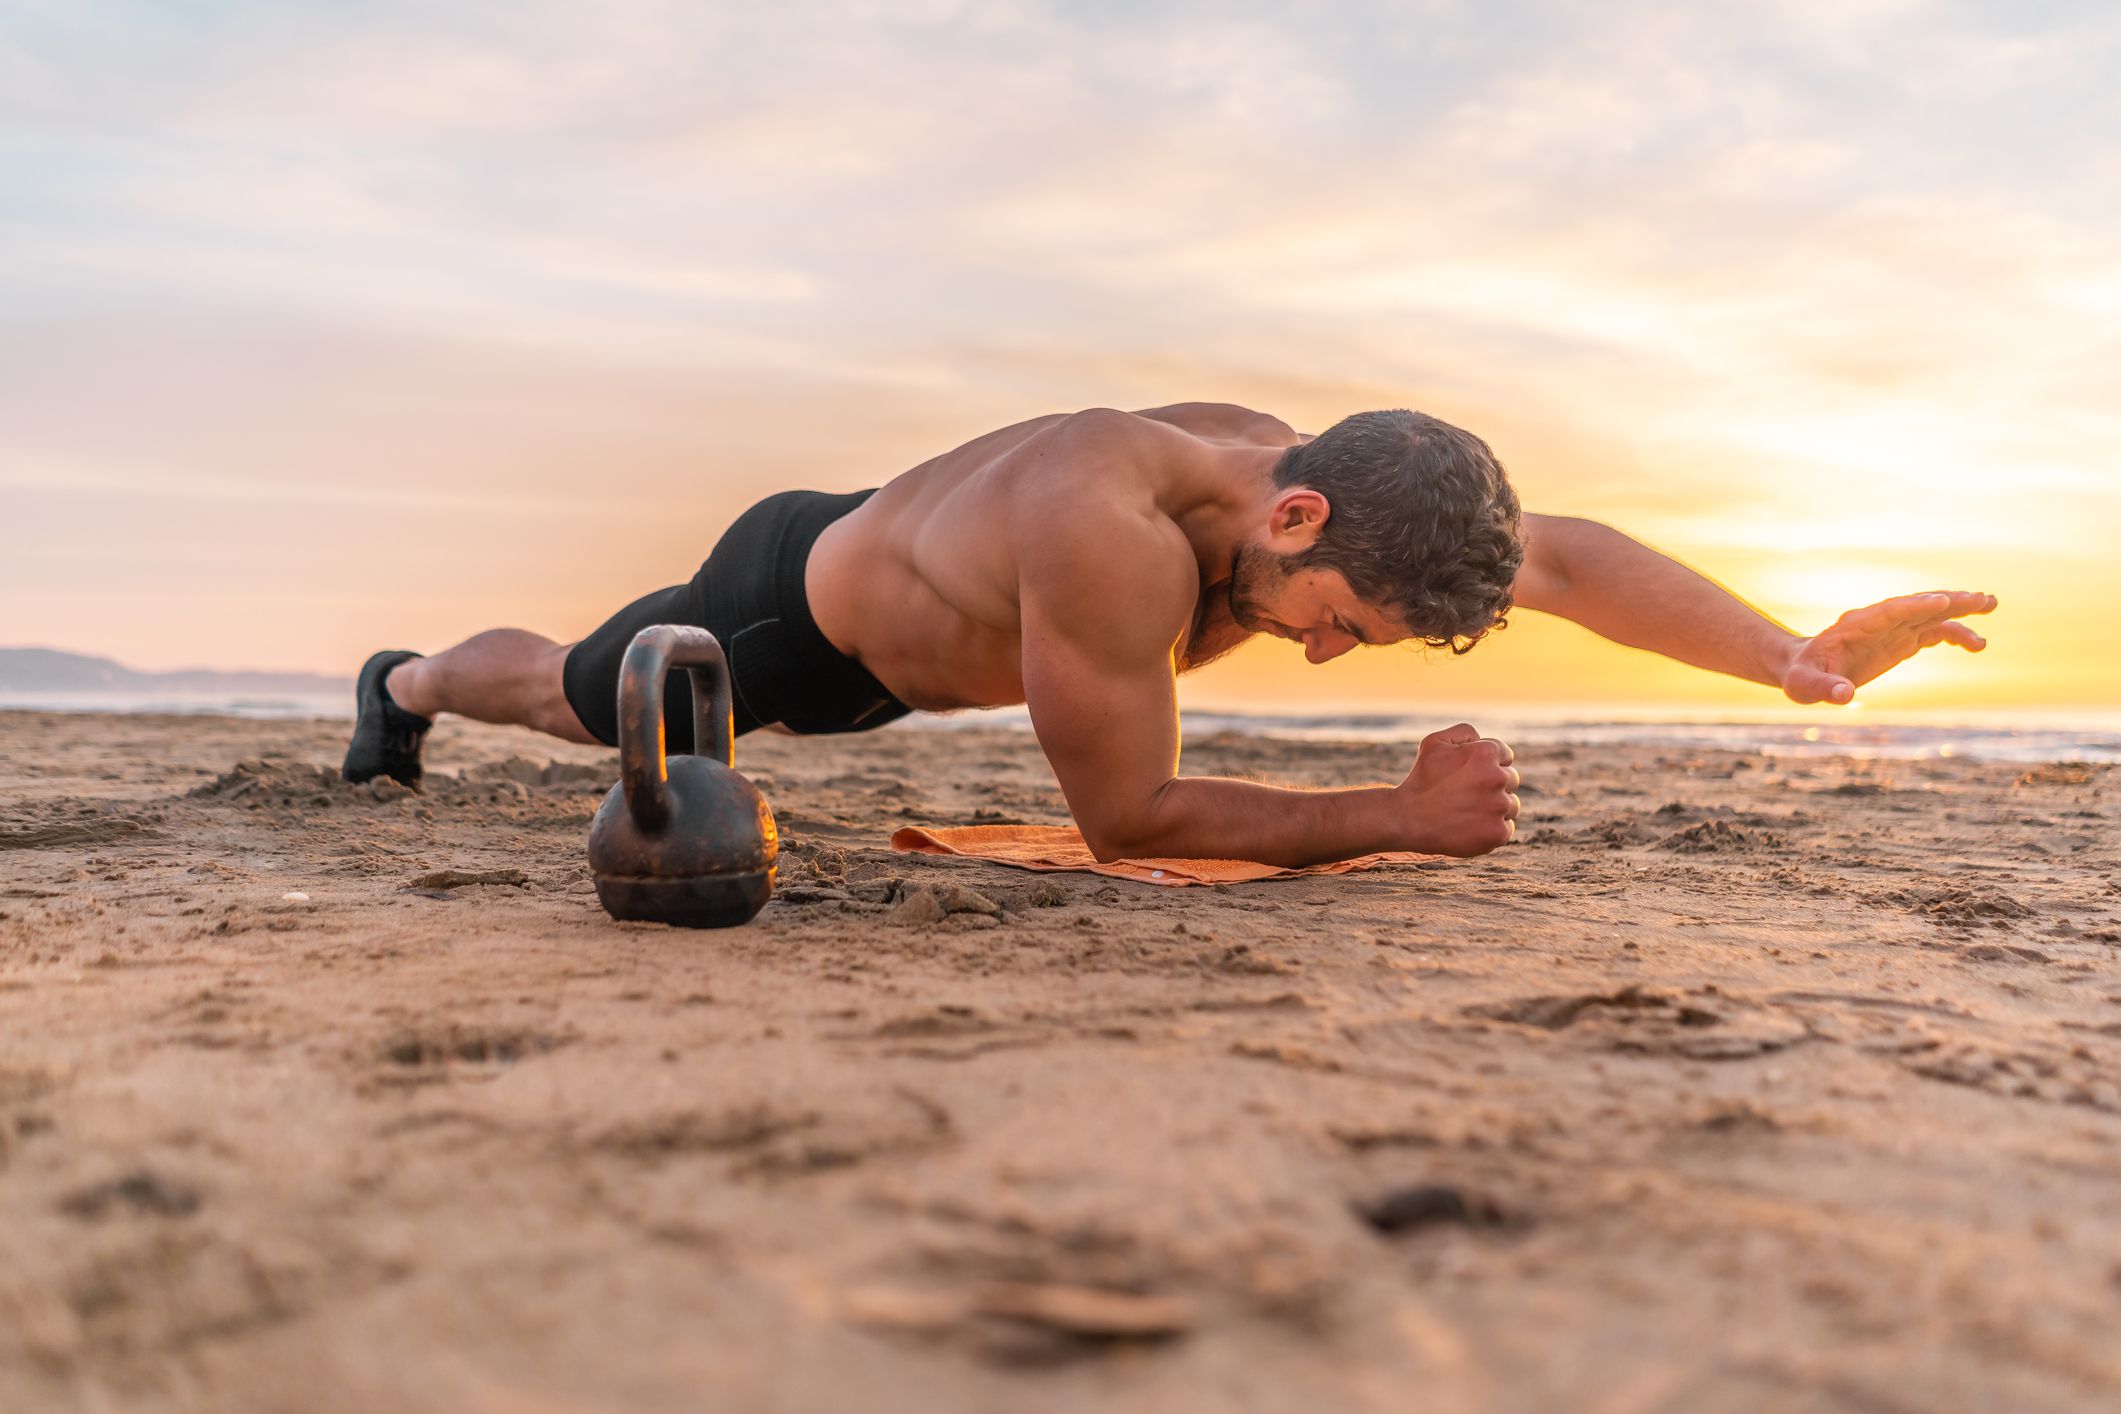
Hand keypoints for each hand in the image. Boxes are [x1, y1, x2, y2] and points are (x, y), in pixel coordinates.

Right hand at [1395, 723, 1520, 855]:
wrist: (1406, 819)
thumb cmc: (1420, 779)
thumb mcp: (1434, 742)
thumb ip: (1464, 732)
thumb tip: (1482, 739)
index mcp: (1485, 753)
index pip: (1505, 755)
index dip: (1487, 765)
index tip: (1470, 776)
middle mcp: (1497, 778)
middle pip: (1511, 779)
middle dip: (1492, 785)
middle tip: (1466, 794)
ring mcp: (1499, 807)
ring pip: (1511, 804)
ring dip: (1495, 807)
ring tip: (1467, 811)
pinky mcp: (1497, 832)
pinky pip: (1506, 828)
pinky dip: (1491, 829)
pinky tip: (1470, 827)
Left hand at [1782, 591, 1996, 704]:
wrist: (1805, 668)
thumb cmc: (1802, 676)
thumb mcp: (1803, 685)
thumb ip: (1821, 688)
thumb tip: (1844, 696)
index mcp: (1855, 626)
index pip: (1889, 612)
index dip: (1914, 606)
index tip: (1941, 601)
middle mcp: (1878, 622)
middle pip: (1918, 606)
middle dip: (1949, 601)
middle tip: (1983, 599)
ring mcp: (1893, 629)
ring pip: (1931, 615)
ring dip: (1961, 610)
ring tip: (1991, 605)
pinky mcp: (1902, 640)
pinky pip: (1933, 632)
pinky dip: (1955, 634)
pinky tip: (1978, 644)